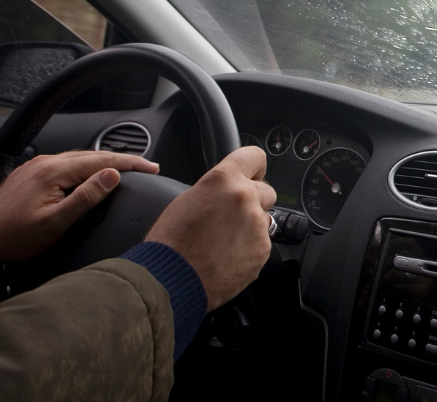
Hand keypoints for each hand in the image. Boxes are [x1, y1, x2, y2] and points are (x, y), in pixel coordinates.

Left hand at [0, 150, 159, 263]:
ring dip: (103, 163)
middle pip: (92, 155)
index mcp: (53, 172)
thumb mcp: (57, 222)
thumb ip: (87, 197)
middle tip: (145, 168)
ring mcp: (36, 167)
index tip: (151, 166)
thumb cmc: (16, 237)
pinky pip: (65, 164)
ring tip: (124, 170)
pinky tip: (92, 175)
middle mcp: (45, 163)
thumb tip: (112, 175)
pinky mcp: (31, 174)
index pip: (102, 160)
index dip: (131, 162)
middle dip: (121, 160)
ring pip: (78, 159)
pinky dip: (85, 168)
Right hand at [145, 147, 275, 310]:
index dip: (253, 167)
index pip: (255, 156)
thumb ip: (216, 190)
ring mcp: (257, 225)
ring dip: (250, 225)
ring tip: (224, 241)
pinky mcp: (263, 250)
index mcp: (224, 179)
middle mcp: (245, 198)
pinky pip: (262, 242)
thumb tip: (228, 191)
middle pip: (266, 189)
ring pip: (264, 218)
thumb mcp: (188, 199)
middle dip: (253, 200)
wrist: (170, 280)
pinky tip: (227, 256)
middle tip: (230, 216)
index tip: (253, 174)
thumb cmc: (171, 242)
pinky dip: (250, 248)